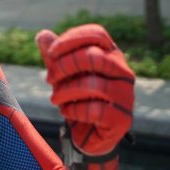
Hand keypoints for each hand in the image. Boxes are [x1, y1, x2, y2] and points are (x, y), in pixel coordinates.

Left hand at [36, 24, 134, 155]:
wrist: (88, 134)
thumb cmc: (76, 97)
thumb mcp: (62, 74)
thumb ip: (54, 56)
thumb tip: (43, 35)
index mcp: (111, 55)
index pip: (98, 35)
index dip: (72, 39)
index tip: (51, 52)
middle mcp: (123, 72)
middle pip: (94, 57)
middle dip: (64, 66)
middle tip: (49, 78)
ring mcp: (126, 96)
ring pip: (94, 84)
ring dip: (66, 91)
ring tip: (54, 98)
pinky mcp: (123, 119)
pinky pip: (96, 110)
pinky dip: (74, 110)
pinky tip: (67, 112)